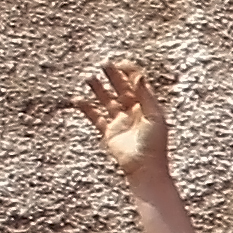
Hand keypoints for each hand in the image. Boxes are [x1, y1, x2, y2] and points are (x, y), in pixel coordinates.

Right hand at [74, 57, 169, 177]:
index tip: (120, 64)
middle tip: (103, 64)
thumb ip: (145, 95)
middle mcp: (133, 111)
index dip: (130, 73)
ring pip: (106, 100)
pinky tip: (77, 99)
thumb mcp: (154, 117)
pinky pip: (95, 117)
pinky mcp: (109, 131)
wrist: (144, 168)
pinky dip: (86, 108)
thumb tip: (138, 75)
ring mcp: (120, 120)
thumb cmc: (154, 144)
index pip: (137, 84)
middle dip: (113, 76)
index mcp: (147, 106)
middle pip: (121, 88)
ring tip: (89, 77)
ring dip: (98, 88)